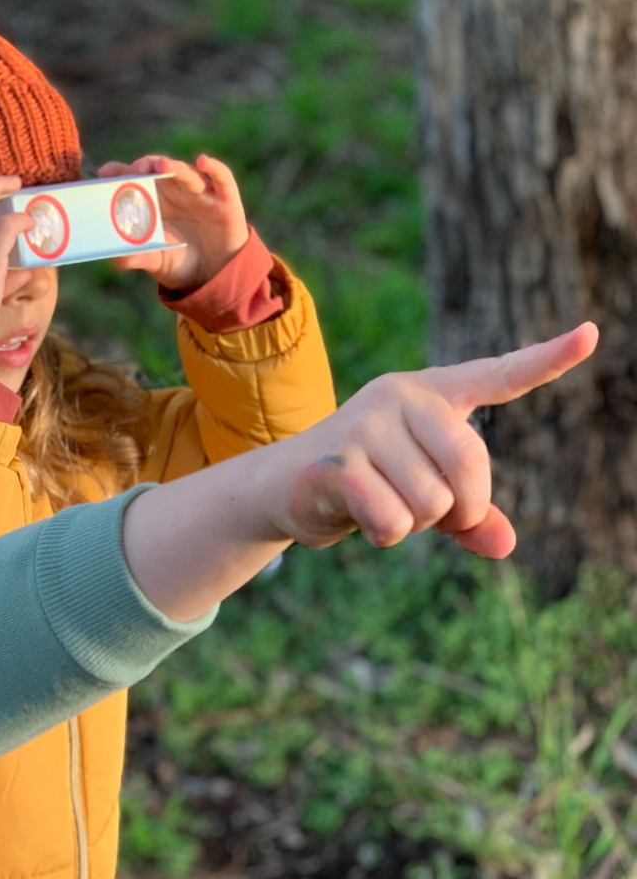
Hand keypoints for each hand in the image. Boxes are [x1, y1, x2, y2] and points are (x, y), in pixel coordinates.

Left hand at [96, 153, 249, 291]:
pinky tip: (203, 161)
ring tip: (161, 165)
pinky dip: (215, 168)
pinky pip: (222, 179)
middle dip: (145, 166)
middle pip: (158, 170)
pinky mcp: (225, 200)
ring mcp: (200, 194)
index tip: (104, 173)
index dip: (120, 172)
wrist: (214, 275)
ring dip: (174, 166)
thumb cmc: (180, 262)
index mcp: (154, 203)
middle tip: (135, 169)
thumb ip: (140, 258)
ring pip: (186, 173)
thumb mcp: (158, 262)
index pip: (134, 180)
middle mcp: (175, 192)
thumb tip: (118, 261)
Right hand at [270, 323, 599, 557]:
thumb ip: (470, 517)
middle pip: (470, 468)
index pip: (497, 376)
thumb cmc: (368, 482)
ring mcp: (365, 425)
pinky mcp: (337, 462)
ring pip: (431, 504)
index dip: (546, 359)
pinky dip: (384, 535)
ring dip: (413, 525)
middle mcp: (400, 398)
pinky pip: (393, 521)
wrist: (286, 485)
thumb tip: (503, 545)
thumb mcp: (425, 495)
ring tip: (380, 502)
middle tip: (427, 511)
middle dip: (460, 508)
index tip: (591, 333)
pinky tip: (357, 514)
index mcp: (432, 395)